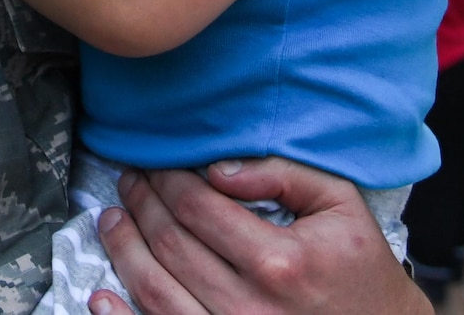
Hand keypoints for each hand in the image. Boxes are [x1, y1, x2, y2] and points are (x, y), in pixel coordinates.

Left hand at [87, 158, 429, 314]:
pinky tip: (101, 296)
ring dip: (124, 249)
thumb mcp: (340, 206)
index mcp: (278, 261)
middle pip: (170, 244)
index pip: (197, 207)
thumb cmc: (361, 272)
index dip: (167, 179)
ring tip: (113, 220)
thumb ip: (281, 175)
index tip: (154, 162)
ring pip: (154, 291)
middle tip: (130, 181)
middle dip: (142, 204)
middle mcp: (248, 306)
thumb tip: (217, 168)